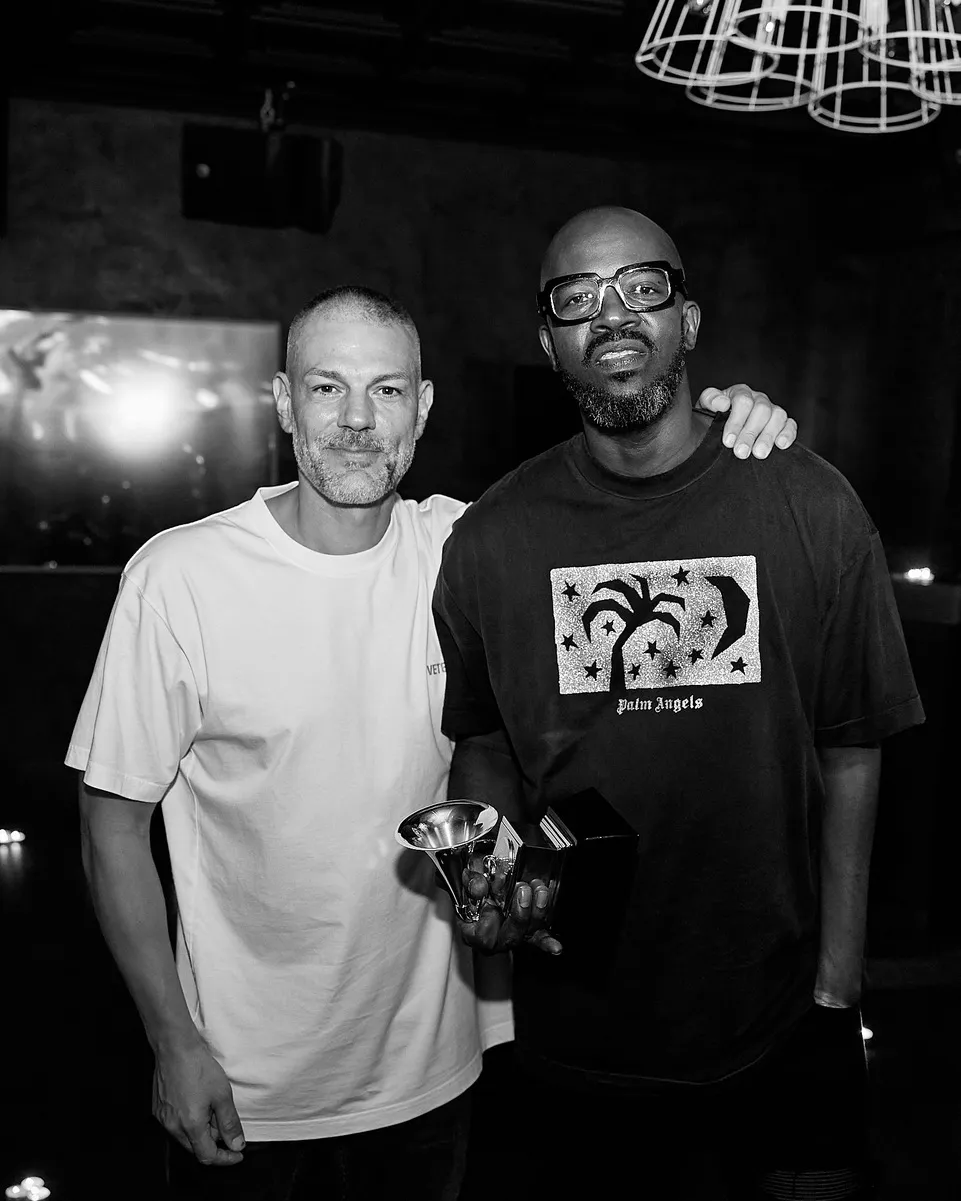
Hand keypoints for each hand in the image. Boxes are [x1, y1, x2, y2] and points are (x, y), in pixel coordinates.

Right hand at [153, 1042, 245, 1165]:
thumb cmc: (198, 1066)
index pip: (208, 1156)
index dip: (225, 1158)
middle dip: (214, 1141)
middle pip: (196, 1148)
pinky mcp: (158, 1110)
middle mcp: (173, 1127)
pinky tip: (197, 1102)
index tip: (236, 1154)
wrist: (175, 1047)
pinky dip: (189, 1121)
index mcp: (190, 1126)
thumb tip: (236, 1145)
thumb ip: (230, 1123)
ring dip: (202, 1130)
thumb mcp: (223, 1095)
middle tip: (225, 1121)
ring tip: (211, 1106)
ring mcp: (163, 1119)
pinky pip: (176, 1125)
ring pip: (186, 1137)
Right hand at [457, 870, 561, 956]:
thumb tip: (480, 886)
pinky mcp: (530, 931)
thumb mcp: (467, 880)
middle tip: (522, 890)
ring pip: (528, 932)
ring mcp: (515, 935)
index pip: (482, 937)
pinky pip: (539, 937)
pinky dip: (548, 941)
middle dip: (519, 914)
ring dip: (537, 911)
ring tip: (539, 889)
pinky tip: (556, 947)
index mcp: (474, 932)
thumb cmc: (475, 889)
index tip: (488, 903)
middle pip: (510, 936)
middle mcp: (495, 939)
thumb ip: (471, 882)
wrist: (485, 888)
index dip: (488, 921)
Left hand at [696, 384, 797, 459]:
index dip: (736, 422)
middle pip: (761, 409)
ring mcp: (772, 410)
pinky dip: (788, 434)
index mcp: (739, 393)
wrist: (717, 430)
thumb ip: (710, 401)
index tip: (727, 441)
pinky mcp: (782, 423)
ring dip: (768, 436)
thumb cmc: (711, 419)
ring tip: (759, 454)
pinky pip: (790, 424)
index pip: (742, 401)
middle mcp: (758, 399)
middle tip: (741, 452)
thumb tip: (722, 403)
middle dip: (750, 433)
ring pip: (777, 416)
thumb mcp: (705, 409)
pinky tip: (780, 445)